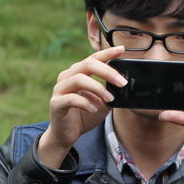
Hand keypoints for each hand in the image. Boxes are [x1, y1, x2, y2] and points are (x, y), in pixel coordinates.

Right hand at [37, 45, 126, 167]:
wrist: (67, 134)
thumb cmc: (85, 114)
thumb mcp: (103, 102)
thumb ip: (112, 92)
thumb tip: (126, 86)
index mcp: (79, 72)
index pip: (94, 58)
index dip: (108, 52)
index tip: (122, 49)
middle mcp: (68, 76)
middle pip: (88, 64)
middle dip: (108, 71)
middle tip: (123, 83)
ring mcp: (60, 89)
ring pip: (79, 79)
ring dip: (98, 88)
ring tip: (110, 99)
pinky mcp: (56, 103)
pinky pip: (71, 99)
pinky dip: (85, 103)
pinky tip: (94, 109)